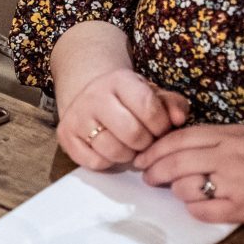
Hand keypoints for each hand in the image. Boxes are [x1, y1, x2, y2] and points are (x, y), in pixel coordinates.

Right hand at [56, 68, 188, 169]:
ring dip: (127, 155)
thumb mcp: (152, 95)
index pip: (148, 108)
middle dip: (146, 143)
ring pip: (114, 151)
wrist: (91, 97)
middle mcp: (94, 95)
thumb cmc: (129, 101)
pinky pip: (95, 163)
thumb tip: (178, 119)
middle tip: (144, 140)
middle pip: (133, 134)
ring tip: (127, 145)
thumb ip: (173, 104)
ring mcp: (77, 115)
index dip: (161, 126)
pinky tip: (109, 149)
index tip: (159, 128)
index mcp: (119, 80)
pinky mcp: (65, 135)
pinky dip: (107, 162)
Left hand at [136, 124, 243, 230]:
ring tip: (178, 191)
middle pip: (176, 162)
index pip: (179, 138)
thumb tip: (189, 142)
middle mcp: (229, 157)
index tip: (142, 157)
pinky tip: (198, 206)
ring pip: (186, 187)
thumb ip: (222, 137)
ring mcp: (237, 183)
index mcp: (230, 135)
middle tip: (147, 177)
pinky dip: (195, 209)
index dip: (155, 149)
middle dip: (154, 171)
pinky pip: (205, 210)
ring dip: (176, 191)